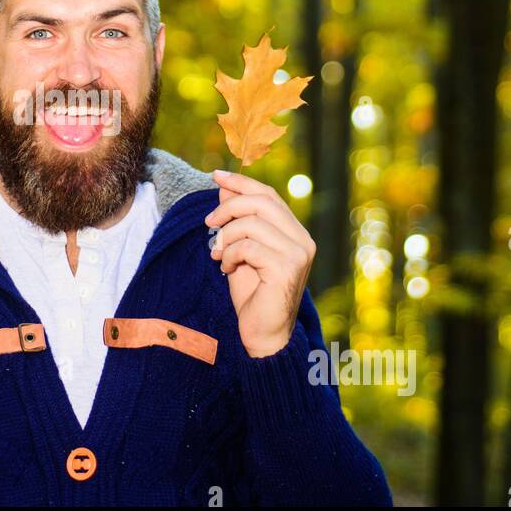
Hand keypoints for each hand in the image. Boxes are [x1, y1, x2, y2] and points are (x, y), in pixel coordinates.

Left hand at [205, 169, 315, 357]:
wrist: (261, 334)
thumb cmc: (252, 294)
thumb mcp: (239, 250)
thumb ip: (237, 221)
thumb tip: (224, 188)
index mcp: (294, 233)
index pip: (268, 195)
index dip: (241, 182)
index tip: (215, 176)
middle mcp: (302, 240)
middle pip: (261, 202)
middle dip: (228, 207)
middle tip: (208, 223)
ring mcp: (298, 254)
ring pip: (252, 223)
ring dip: (226, 236)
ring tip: (218, 254)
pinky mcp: (286, 269)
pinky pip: (249, 246)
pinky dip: (230, 254)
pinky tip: (226, 268)